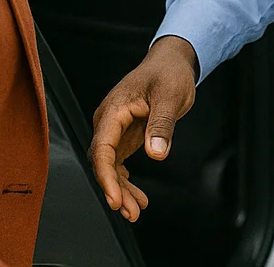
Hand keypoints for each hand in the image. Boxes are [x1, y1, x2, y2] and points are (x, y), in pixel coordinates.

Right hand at [90, 36, 198, 221]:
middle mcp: (109, 121)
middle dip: (115, 189)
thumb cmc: (169, 73)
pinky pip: (119, 162)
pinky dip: (126, 180)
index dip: (106, 177)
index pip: (101, 149)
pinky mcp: (125, 135)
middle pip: (103, 161)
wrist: (172, 61)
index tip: (115, 199)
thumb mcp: (170, 96)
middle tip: (131, 212)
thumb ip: (162, 125)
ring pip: (111, 166)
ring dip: (121, 189)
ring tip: (136, 211)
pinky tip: (136, 196)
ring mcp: (116, 129)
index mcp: (113, 110)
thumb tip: (156, 153)